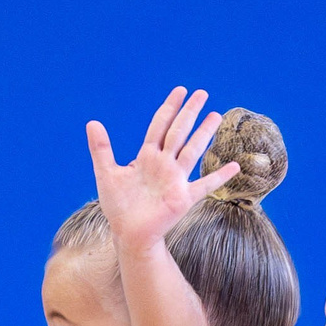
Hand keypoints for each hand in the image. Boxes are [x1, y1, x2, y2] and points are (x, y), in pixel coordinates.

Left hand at [85, 87, 240, 250]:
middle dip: (189, 112)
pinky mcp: (183, 198)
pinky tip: (234, 166)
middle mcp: (164, 164)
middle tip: (202, 93)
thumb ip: (101, 148)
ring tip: (215, 116)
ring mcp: (175, 179)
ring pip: (192, 150)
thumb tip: (92, 121)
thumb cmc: (118, 205)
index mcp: (147, 156)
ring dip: (204, 133)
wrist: (128, 233)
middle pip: (179, 132)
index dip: (169, 108)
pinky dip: (219, 176)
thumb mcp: (106, 173)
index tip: (180, 91)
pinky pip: (205, 185)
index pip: (160, 125)